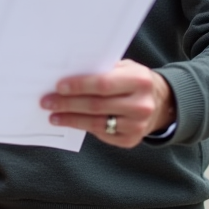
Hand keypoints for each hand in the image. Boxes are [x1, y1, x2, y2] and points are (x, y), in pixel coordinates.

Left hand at [40, 59, 175, 147]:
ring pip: (96, 123)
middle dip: (68, 104)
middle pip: (96, 105)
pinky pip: (102, 134)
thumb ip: (103, 70)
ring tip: (53, 115)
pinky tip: (69, 122)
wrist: (161, 102)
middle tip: (47, 102)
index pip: (103, 84)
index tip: (58, 86)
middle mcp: (141, 105)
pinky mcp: (131, 140)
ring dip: (71, 119)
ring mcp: (137, 125)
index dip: (79, 86)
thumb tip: (68, 74)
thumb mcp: (125, 68)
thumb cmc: (134, 81)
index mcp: (139, 80)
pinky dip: (83, 128)